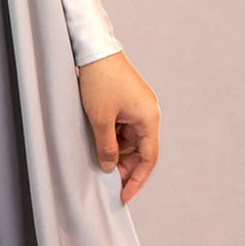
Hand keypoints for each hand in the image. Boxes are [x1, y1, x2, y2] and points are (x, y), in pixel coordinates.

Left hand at [77, 49, 159, 203]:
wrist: (94, 50)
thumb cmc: (100, 81)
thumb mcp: (100, 119)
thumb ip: (106, 147)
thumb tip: (109, 167)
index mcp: (149, 118)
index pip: (149, 158)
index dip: (137, 179)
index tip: (125, 195)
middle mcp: (149, 113)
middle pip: (141, 149)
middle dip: (126, 166)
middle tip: (109, 181)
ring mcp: (140, 106)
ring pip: (131, 139)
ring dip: (118, 151)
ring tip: (101, 161)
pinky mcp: (130, 101)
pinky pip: (125, 126)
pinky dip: (115, 137)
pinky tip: (101, 142)